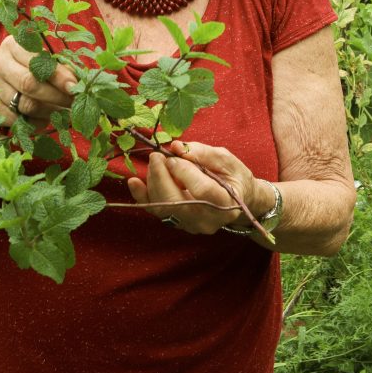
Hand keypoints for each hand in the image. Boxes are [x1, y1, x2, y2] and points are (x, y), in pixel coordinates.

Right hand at [0, 35, 76, 126]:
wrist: (8, 77)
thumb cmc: (34, 65)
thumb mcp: (46, 60)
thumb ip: (60, 69)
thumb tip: (77, 84)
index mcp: (14, 45)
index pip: (37, 62)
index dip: (58, 76)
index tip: (74, 87)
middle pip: (29, 84)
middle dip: (56, 96)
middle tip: (73, 103)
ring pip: (24, 104)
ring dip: (48, 112)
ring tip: (61, 112)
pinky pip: (15, 120)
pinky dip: (33, 123)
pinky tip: (43, 119)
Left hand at [126, 140, 266, 234]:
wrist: (239, 198)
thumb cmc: (235, 176)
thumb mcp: (225, 159)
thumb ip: (202, 153)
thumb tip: (176, 147)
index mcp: (227, 203)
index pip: (202, 190)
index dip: (184, 171)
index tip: (174, 157)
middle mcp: (208, 220)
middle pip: (177, 201)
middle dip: (161, 176)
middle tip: (156, 155)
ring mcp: (192, 225)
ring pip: (163, 206)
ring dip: (153, 181)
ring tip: (156, 161)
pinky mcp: (179, 223)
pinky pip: (156, 211)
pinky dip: (142, 196)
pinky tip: (133, 182)